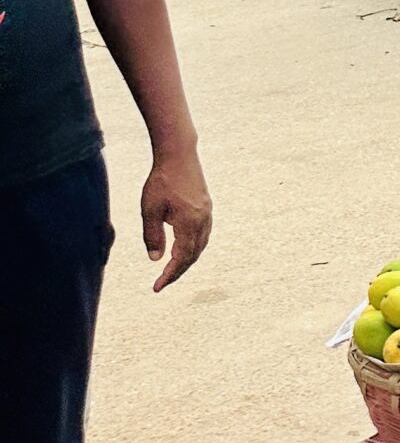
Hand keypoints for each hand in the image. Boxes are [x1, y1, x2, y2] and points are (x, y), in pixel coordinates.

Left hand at [141, 145, 211, 291]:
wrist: (179, 155)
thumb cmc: (161, 181)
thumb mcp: (150, 210)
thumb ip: (152, 236)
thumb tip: (155, 259)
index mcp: (189, 223)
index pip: (181, 257)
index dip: (170, 275)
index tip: (157, 287)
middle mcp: (202, 220)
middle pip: (193, 255)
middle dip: (178, 271)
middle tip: (161, 283)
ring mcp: (207, 213)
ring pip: (200, 245)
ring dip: (187, 260)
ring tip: (172, 270)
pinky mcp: (206, 207)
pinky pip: (203, 234)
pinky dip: (194, 247)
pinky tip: (184, 248)